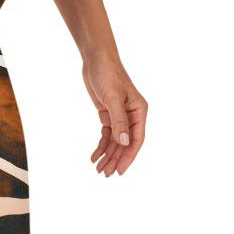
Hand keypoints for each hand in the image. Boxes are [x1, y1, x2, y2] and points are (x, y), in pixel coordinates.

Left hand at [82, 55, 147, 176]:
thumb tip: (124, 143)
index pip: (136, 139)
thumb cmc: (108, 74)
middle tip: (105, 174)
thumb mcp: (112, 98)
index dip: (128, 157)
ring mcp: (120, 115)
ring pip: (115, 141)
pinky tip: (94, 156)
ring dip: (107, 155)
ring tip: (98, 169)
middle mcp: (132, 115)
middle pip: (125, 143)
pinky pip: (107, 135)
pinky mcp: (109, 114)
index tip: (119, 170)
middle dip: (116, 159)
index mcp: (139, 111)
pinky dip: (101, 145)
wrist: (96, 59)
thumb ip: (119, 120)